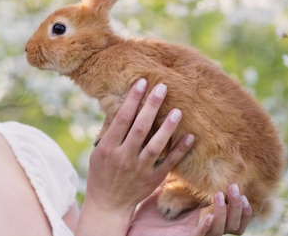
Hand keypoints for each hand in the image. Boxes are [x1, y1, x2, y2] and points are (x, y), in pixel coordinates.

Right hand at [76, 79, 194, 234]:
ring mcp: (139, 169)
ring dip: (168, 127)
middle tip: (162, 87)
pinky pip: (169, 163)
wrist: (108, 205)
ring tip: (178, 110)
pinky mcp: (153, 179)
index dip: (132, 99)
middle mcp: (123, 157)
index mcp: (108, 148)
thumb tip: (117, 105)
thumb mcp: (98, 152)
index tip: (141, 82)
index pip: (121, 119)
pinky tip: (190, 137)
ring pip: (156, 145)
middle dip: (150, 106)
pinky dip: (180, 150)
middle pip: (139, 128)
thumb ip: (108, 131)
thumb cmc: (101, 173)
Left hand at [129, 183, 252, 235]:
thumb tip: (181, 154)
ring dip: (222, 212)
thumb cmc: (150, 217)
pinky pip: (200, 235)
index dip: (241, 208)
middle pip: (233, 225)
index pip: (233, 218)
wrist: (134, 230)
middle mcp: (203, 229)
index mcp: (204, 219)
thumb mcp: (167, 196)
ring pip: (219, 230)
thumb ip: (179, 183)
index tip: (241, 190)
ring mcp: (194, 234)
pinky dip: (206, 226)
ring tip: (217, 195)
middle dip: (236, 207)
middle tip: (234, 188)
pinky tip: (209, 214)